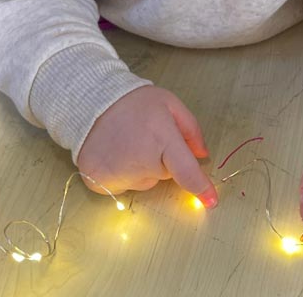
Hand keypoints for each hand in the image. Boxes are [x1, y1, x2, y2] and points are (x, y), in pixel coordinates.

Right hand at [77, 85, 217, 207]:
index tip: (211, 201)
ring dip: (142, 168)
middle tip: (147, 137)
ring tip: (128, 142)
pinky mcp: (99, 182)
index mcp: (162, 138)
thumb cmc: (134, 102)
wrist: (91, 100)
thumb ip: (191, 129)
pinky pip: (123, 186)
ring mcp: (118, 174)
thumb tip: (202, 155)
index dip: (201, 188)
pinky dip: (122, 174)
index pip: (186, 171)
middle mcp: (141, 160)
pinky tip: (115, 153)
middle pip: (165, 174)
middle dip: (162, 159)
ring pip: (144, 182)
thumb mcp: (169, 104)